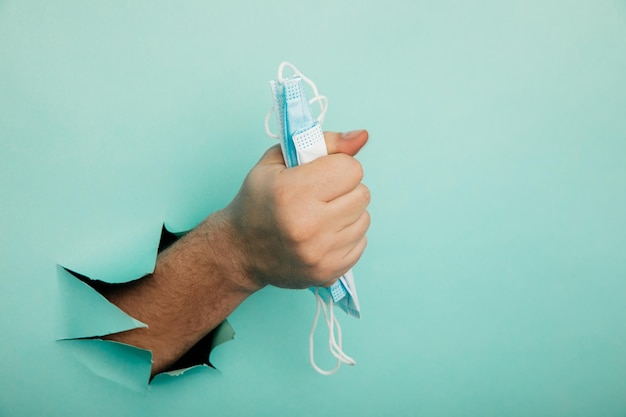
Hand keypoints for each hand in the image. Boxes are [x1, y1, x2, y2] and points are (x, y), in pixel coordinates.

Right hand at [223, 130, 369, 290]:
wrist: (240, 250)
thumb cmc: (258, 200)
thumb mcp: (278, 160)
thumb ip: (323, 142)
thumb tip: (362, 136)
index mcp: (292, 192)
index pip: (351, 169)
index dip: (338, 167)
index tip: (321, 175)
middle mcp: (307, 226)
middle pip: (362, 194)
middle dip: (345, 190)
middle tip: (320, 196)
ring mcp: (319, 253)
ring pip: (364, 219)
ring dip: (348, 214)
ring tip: (321, 216)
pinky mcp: (328, 272)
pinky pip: (361, 243)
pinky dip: (346, 236)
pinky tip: (323, 235)